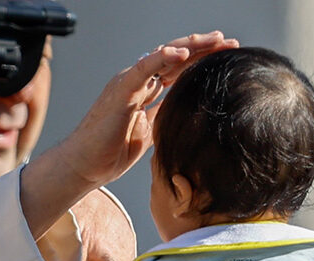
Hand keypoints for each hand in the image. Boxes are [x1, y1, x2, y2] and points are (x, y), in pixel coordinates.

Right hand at [21, 32, 238, 238]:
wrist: (83, 166)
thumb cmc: (109, 155)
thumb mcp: (147, 135)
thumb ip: (162, 119)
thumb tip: (185, 115)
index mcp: (144, 93)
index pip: (177, 71)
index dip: (200, 62)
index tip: (226, 58)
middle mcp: (137, 83)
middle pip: (174, 58)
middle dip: (203, 49)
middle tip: (230, 43)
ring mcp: (128, 83)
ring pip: (163, 56)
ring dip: (190, 46)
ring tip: (216, 40)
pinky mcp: (120, 90)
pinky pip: (144, 68)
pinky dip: (162, 57)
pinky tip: (181, 52)